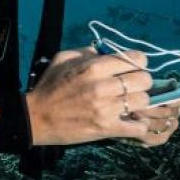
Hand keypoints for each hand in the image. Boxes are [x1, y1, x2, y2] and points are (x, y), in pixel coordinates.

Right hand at [24, 47, 179, 146]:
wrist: (35, 118)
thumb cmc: (49, 87)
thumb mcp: (62, 59)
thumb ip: (86, 52)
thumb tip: (106, 51)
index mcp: (93, 67)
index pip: (136, 59)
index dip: (138, 63)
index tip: (133, 68)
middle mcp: (102, 86)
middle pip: (144, 80)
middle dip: (141, 82)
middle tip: (132, 87)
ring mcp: (106, 109)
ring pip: (143, 101)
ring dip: (139, 103)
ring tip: (129, 104)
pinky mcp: (106, 128)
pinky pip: (138, 127)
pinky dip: (139, 125)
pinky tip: (132, 121)